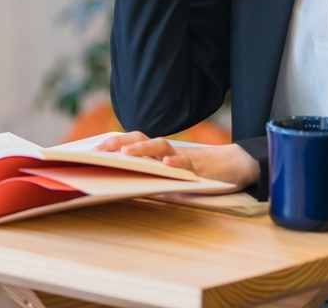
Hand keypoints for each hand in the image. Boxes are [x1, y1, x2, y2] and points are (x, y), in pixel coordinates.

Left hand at [95, 131, 258, 188]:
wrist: (235, 165)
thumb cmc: (200, 173)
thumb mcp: (172, 179)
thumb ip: (153, 180)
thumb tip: (126, 189)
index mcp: (159, 154)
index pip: (132, 143)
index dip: (113, 144)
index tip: (92, 150)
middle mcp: (168, 152)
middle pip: (140, 138)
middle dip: (119, 143)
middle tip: (100, 150)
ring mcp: (182, 157)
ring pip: (160, 146)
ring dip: (143, 148)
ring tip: (127, 154)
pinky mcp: (199, 166)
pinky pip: (186, 162)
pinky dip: (176, 162)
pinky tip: (166, 165)